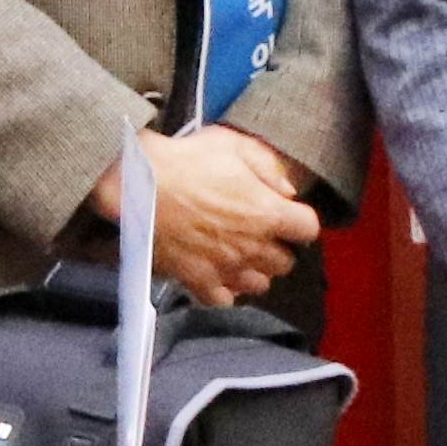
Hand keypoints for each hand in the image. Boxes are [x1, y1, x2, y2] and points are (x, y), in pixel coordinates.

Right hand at [92, 125, 318, 305]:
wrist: (138, 185)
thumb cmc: (186, 160)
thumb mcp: (234, 146)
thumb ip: (268, 168)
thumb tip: (287, 190)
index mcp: (268, 213)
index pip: (308, 230)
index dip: (299, 222)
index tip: (286, 215)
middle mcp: (253, 246)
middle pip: (286, 262)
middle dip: (277, 247)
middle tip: (259, 233)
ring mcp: (226, 267)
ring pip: (259, 284)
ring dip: (254, 270)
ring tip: (238, 253)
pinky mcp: (198, 281)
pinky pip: (224, 299)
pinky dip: (223, 289)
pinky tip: (215, 271)